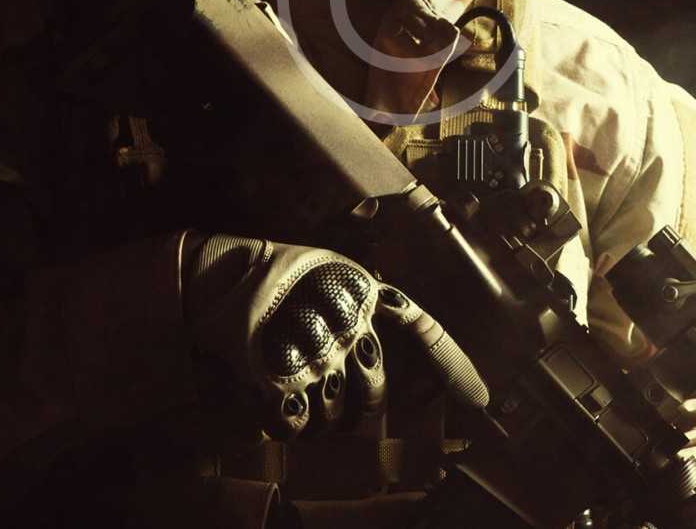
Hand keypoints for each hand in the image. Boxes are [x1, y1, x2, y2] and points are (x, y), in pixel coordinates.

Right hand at [183, 233, 486, 438]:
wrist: (215, 271)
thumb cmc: (274, 274)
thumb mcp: (330, 271)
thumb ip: (366, 299)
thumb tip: (394, 321)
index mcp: (361, 294)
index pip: (421, 330)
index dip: (454, 366)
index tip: (481, 399)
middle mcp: (345, 324)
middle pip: (374, 396)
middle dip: (359, 409)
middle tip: (340, 403)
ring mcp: (312, 352)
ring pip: (333, 416)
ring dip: (318, 417)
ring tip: (299, 396)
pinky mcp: (274, 376)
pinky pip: (291, 425)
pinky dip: (283, 424)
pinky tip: (276, 408)